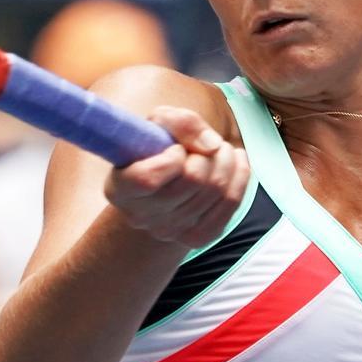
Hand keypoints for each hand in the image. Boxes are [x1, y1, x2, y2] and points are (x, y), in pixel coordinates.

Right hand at [103, 106, 247, 247]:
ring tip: (219, 150)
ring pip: (216, 189)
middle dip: (209, 152)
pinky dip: (240, 175)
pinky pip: (231, 203)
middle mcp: (141, 217)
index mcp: (120, 189)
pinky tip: (235, 161)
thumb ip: (181, 123)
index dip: (172, 157)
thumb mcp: (159, 124)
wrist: (161, 186)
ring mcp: (170, 231)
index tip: (176, 149)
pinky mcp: (197, 238)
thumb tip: (212, 145)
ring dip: (226, 159)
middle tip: (207, 144)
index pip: (149, 179)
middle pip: (194, 180)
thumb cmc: (156, 149)